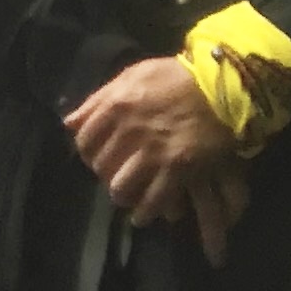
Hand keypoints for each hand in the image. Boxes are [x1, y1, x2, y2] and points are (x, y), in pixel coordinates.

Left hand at [63, 58, 241, 245]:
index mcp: (115, 105)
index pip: (84, 140)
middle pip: (100, 166)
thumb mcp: (132, 75)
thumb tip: (70, 122)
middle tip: (113, 176)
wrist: (221, 84)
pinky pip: (153, 200)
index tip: (95, 157)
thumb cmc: (176, 77)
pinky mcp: (177, 169)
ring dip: (122, 195)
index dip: (87, 152)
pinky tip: (143, 215)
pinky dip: (145, 212)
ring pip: (121, 188)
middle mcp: (129, 131)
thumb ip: (99, 99)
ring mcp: (153, 152)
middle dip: (104, 174)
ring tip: (127, 198)